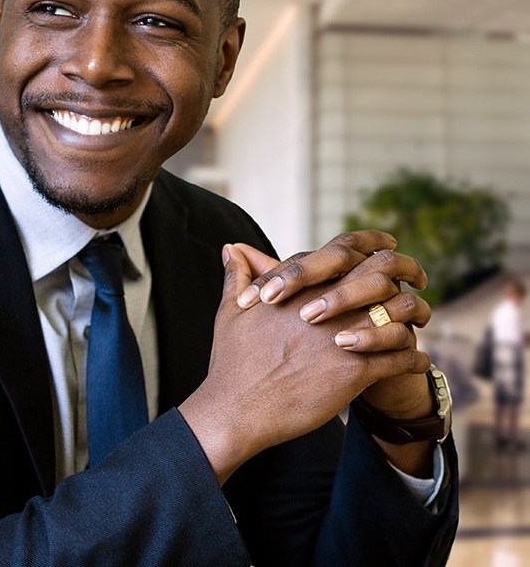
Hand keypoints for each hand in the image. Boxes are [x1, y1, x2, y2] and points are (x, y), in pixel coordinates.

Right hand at [178, 244, 429, 484]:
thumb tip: (232, 248)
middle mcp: (326, 306)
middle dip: (406, 271)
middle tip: (418, 279)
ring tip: (420, 322)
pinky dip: (415, 359)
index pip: (344, 250)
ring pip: (398, 314)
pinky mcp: (354, 373)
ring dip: (415, 316)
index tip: (386, 244)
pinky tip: (418, 361)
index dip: (370, 243)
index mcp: (301, 288)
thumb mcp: (231, 312)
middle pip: (381, 273)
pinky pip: (400, 359)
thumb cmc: (232, 362)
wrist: (238, 409)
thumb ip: (238, 276)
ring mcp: (343, 338)